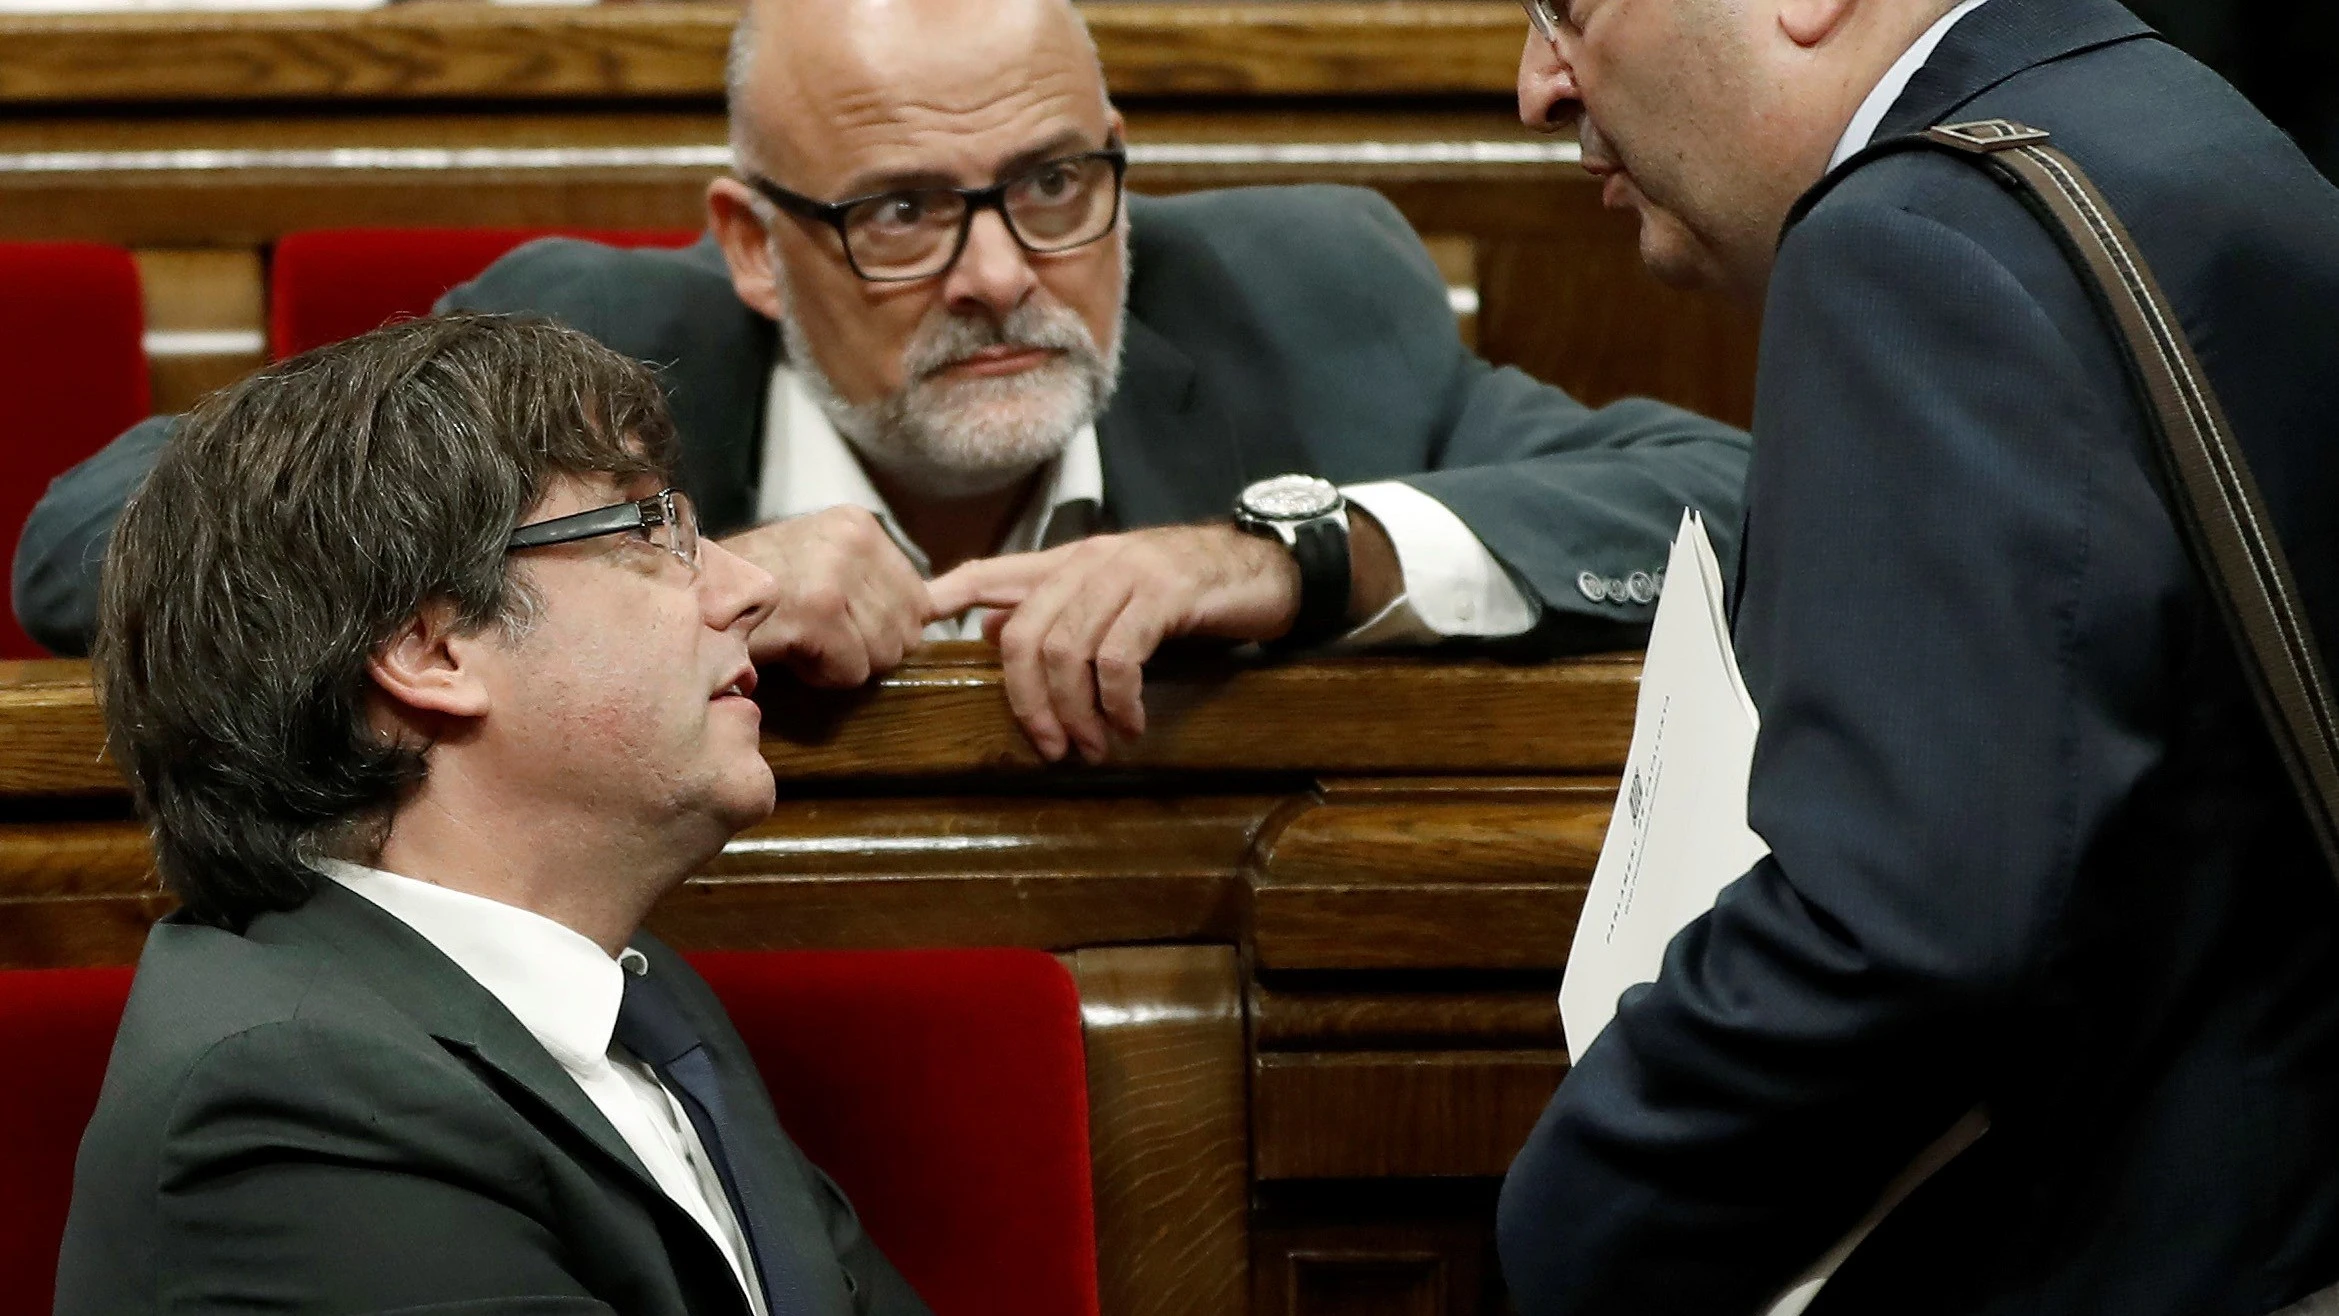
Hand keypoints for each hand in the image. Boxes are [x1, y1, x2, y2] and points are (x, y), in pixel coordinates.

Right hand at [718, 507, 931, 686]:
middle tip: (812, 633)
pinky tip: (788, 652)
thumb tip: (948, 607)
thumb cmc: (751, 592)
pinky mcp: (818, 611)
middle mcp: (852, 540)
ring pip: (883, 655)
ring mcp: (836, 573)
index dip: (878, 627)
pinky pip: (853, 672)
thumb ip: (884, 585)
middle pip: (907, 633)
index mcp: (858, 525)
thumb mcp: (824, 567)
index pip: (920, 602)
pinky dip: (821, 677)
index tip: (830, 618)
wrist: (686, 597)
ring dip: (841, 663)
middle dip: (864, 647)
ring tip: (798, 638)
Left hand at [925, 524, 1299, 761]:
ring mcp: (1126, 574)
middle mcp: (1088, 562)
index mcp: (1068, 562)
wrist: (1262, 569)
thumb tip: (988, 635)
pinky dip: (1117, 700)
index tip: (916, 624)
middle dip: (1027, 701)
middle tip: (1049, 747)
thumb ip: (1053, 610)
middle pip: (1024, 633)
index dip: (948, 596)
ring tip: (1092, 747)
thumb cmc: (1184, 591)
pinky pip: (1119, 655)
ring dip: (1073, 711)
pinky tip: (1130, 725)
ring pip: (1067, 649)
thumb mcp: (1111, 597)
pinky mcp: (1165, 594)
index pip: (990, 572)